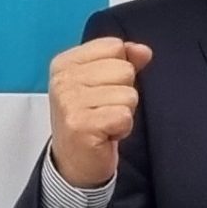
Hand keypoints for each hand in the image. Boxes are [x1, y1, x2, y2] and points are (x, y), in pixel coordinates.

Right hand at [48, 36, 153, 187]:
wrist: (75, 161)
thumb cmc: (90, 118)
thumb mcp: (103, 82)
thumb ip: (124, 60)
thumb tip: (143, 51)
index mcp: (66, 63)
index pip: (114, 46)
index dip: (120, 69)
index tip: (103, 89)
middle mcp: (63, 80)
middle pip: (124, 70)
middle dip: (124, 92)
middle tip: (105, 109)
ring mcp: (69, 103)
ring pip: (128, 94)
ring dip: (124, 112)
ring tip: (105, 122)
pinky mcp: (81, 126)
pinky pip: (124, 116)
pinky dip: (123, 128)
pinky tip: (107, 134)